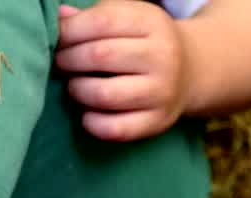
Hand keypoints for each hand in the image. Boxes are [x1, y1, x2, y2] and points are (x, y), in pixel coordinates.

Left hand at [54, 1, 193, 141]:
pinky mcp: (158, 122)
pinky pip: (116, 129)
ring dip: (77, 90)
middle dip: (68, 60)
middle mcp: (162, 57)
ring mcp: (162, 92)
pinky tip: (87, 114)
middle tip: (60, 63)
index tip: (58, 39)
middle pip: (100, 56)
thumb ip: (96, 16)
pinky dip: (93, 123)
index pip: (103, 21)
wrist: (192, 71)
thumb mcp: (130, 17)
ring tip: (74, 86)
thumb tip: (60, 18)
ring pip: (104, 95)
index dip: (70, 31)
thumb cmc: (147, 41)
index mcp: (152, 23)